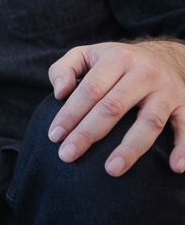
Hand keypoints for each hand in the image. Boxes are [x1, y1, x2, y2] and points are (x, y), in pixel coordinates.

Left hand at [47, 39, 184, 175]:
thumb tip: (59, 93)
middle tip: (67, 156)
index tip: (54, 136)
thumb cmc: (114, 61)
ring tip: (111, 170)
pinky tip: (175, 167)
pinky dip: (183, 147)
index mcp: (117, 59)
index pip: (90, 90)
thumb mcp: (86, 54)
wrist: (164, 56)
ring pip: (149, 122)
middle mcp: (143, 73)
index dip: (70, 114)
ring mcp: (166, 90)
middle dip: (88, 134)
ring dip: (131, 148)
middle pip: (113, 107)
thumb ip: (63, 69)